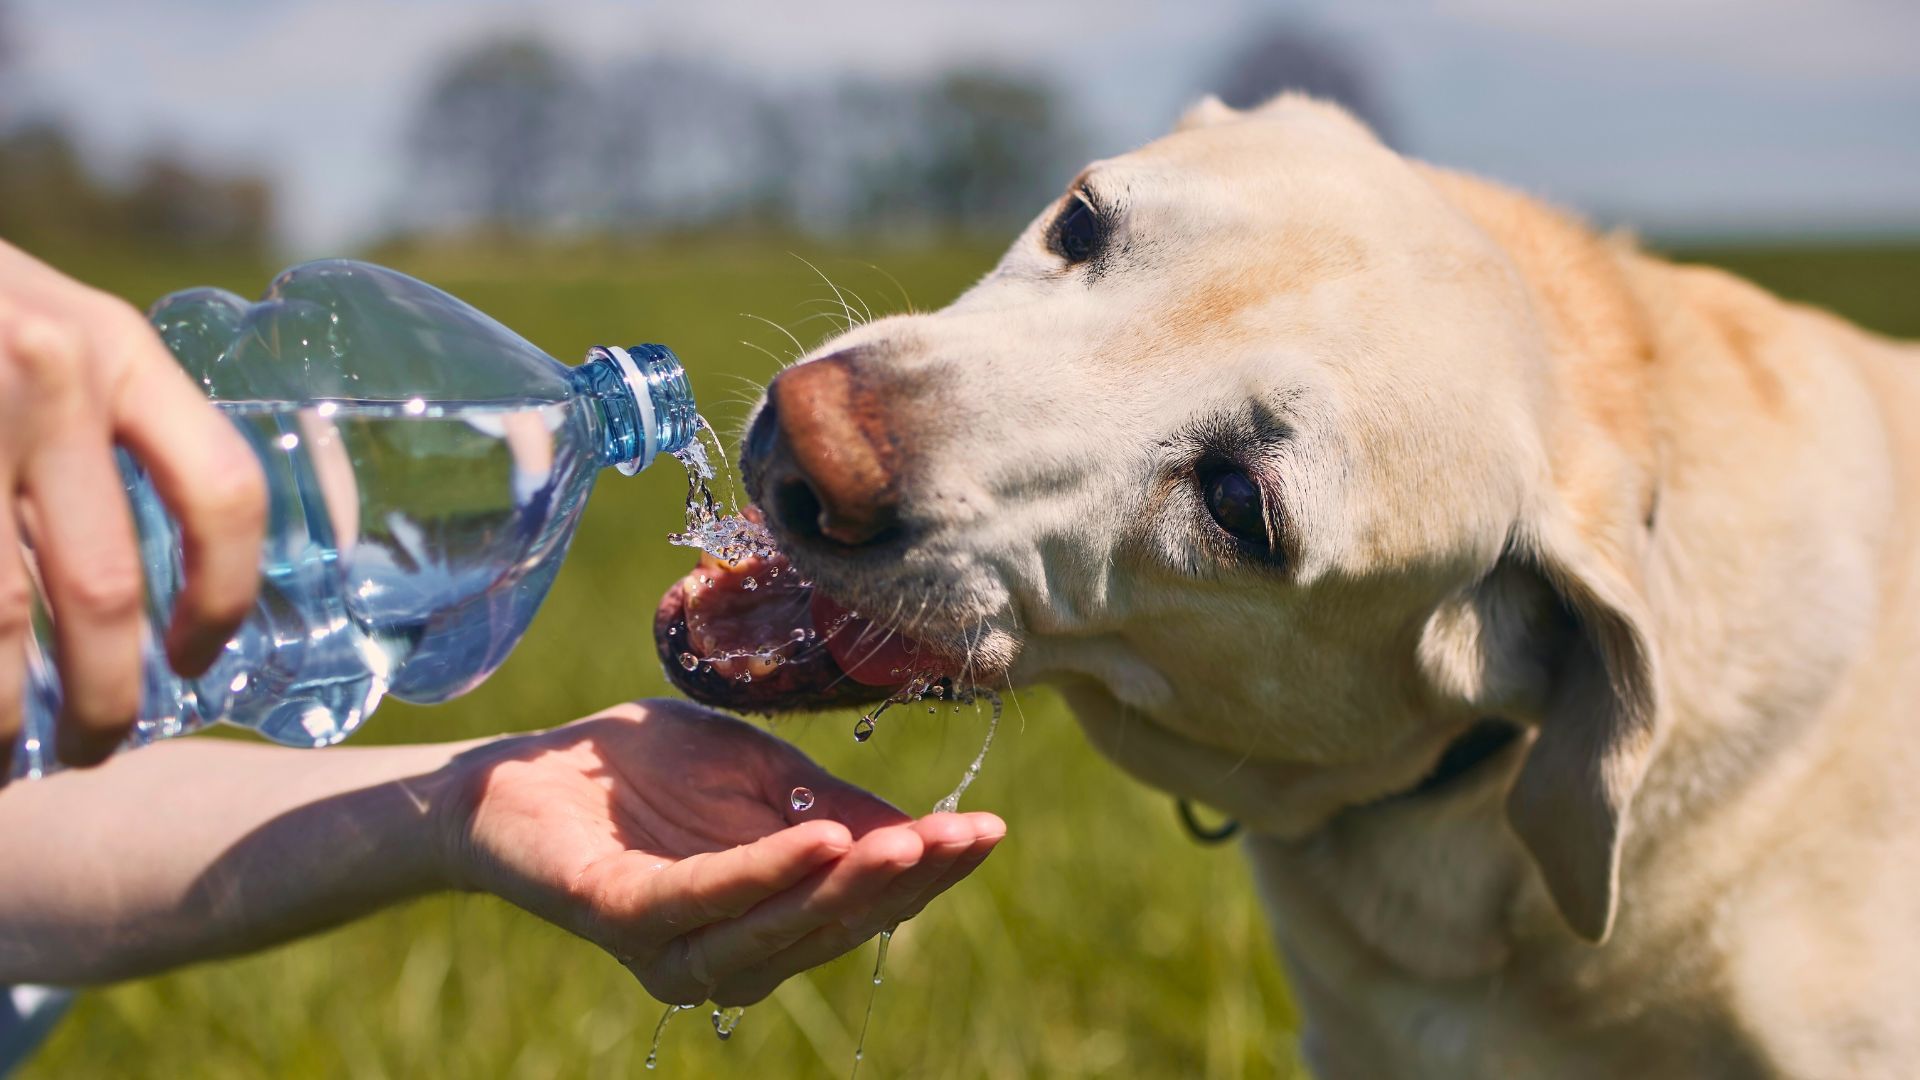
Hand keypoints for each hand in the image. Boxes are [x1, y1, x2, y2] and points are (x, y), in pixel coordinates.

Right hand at [0, 241, 266, 773]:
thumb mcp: (37, 322)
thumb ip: (99, 418)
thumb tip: (145, 583)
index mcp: (111, 346)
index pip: (220, 493)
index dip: (221, 598)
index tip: (196, 660)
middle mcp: (45, 374)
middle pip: (103, 589)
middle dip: (104, 696)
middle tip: (94, 747)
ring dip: (3, 713)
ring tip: (4, 753)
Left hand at [440, 700, 1004, 1004]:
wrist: (527, 770)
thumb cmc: (647, 776)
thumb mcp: (760, 778)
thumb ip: (829, 807)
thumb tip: (918, 833)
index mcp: (767, 920)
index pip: (862, 905)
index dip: (928, 871)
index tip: (990, 829)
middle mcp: (727, 953)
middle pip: (833, 925)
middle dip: (907, 880)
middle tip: (966, 834)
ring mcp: (673, 943)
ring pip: (779, 926)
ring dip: (849, 885)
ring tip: (911, 839)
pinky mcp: (623, 914)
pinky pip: (704, 900)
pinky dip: (766, 872)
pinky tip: (820, 839)